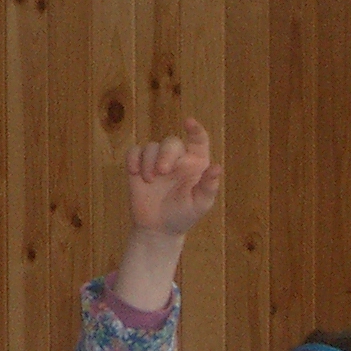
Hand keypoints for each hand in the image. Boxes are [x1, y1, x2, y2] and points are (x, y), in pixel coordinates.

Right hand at [126, 118, 221, 238]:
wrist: (159, 228)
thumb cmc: (184, 215)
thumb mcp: (200, 204)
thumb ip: (209, 186)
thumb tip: (217, 167)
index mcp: (196, 163)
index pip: (198, 140)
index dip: (195, 129)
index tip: (189, 122)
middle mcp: (177, 159)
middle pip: (171, 142)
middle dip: (165, 154)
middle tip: (162, 172)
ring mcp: (156, 162)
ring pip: (151, 146)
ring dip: (149, 160)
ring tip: (149, 180)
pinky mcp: (138, 167)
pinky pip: (134, 152)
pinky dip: (133, 159)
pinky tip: (134, 173)